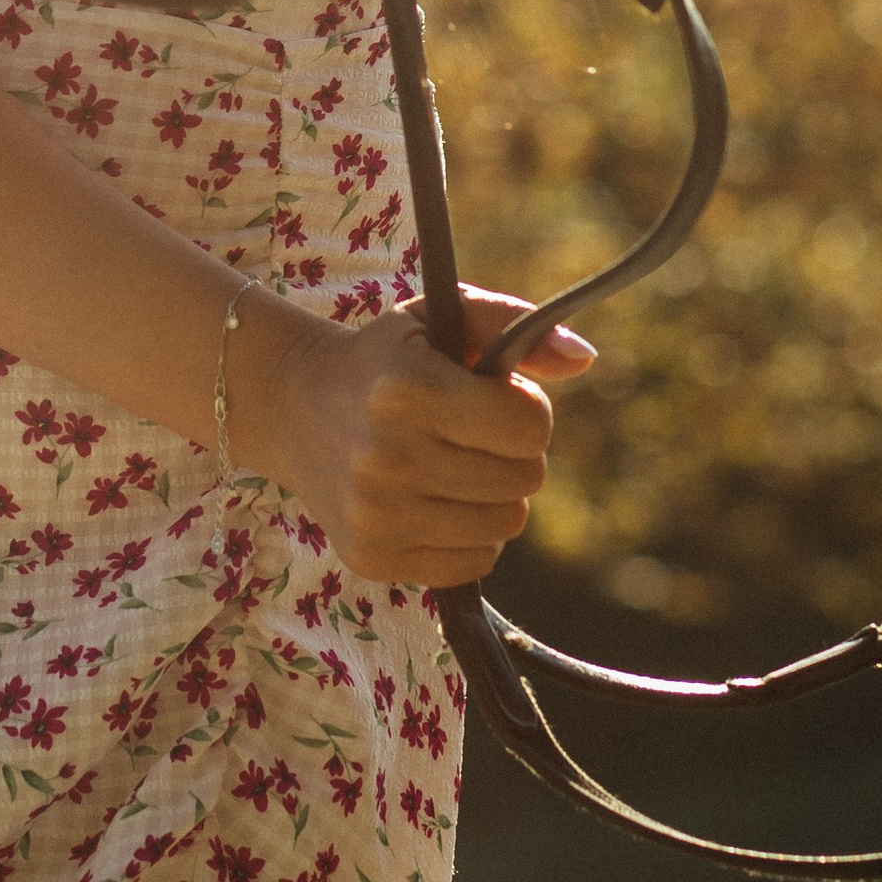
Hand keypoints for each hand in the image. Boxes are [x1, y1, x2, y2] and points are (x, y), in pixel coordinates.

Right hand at [230, 284, 595, 588]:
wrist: (297, 406)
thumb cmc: (390, 357)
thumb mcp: (441, 319)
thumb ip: (512, 324)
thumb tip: (585, 358)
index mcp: (405, 387)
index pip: (528, 424)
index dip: (526, 408)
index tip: (497, 395)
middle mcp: (384, 455)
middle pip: (523, 479)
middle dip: (513, 452)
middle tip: (475, 431)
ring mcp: (375, 514)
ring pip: (504, 525)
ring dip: (496, 494)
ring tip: (457, 464)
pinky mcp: (372, 557)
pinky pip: (472, 563)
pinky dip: (471, 534)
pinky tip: (437, 500)